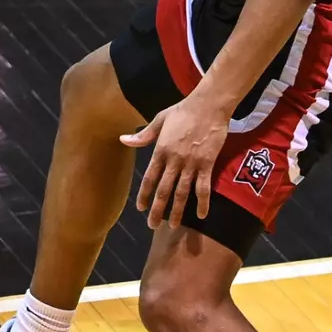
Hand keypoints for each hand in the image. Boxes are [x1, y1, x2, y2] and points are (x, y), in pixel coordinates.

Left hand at [121, 92, 229, 228]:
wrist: (208, 105)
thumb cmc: (182, 111)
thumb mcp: (159, 120)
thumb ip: (143, 135)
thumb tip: (123, 139)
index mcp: (160, 150)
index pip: (149, 178)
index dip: (144, 195)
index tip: (141, 209)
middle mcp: (174, 160)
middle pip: (163, 190)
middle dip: (157, 209)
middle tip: (152, 225)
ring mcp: (191, 163)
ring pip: (182, 192)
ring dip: (177, 211)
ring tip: (172, 225)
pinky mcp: (208, 163)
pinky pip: (204, 187)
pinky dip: (202, 202)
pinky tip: (200, 215)